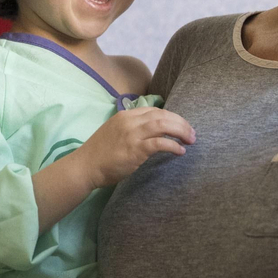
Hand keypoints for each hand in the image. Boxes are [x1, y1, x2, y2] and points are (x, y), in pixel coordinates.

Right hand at [74, 106, 194, 189]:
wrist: (85, 166)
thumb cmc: (99, 154)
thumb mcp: (114, 132)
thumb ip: (131, 129)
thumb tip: (151, 132)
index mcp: (125, 115)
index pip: (154, 110)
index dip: (172, 116)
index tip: (181, 125)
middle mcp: (130, 121)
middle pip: (162, 115)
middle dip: (181, 123)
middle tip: (192, 133)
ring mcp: (132, 134)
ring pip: (164, 125)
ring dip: (181, 131)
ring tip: (191, 140)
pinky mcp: (135, 149)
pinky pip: (160, 143)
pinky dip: (173, 146)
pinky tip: (180, 151)